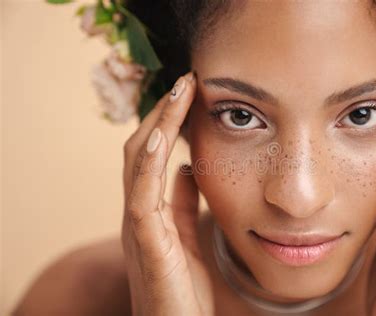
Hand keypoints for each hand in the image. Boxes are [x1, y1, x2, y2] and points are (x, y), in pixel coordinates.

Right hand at [121, 72, 213, 315]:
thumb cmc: (185, 289)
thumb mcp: (187, 237)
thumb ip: (183, 203)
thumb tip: (186, 169)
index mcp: (150, 210)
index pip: (151, 154)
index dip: (166, 122)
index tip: (189, 93)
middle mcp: (138, 212)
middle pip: (140, 148)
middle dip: (162, 112)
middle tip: (186, 80)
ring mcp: (138, 226)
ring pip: (138, 163)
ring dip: (158, 124)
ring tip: (179, 91)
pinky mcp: (147, 243)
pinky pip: (143, 195)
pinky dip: (149, 162)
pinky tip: (161, 135)